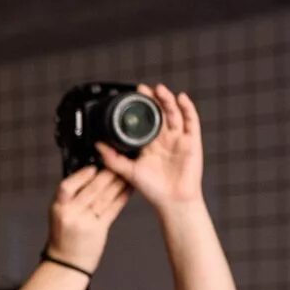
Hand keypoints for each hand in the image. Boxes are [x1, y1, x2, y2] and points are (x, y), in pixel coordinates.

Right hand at [46, 165, 129, 271]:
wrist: (67, 263)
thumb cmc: (64, 237)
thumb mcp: (60, 215)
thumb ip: (71, 198)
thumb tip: (88, 176)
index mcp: (58, 208)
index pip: (67, 187)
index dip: (81, 176)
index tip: (93, 167)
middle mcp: (70, 214)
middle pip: (91, 190)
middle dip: (106, 175)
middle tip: (116, 164)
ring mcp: (84, 223)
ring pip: (104, 198)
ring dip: (117, 184)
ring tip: (126, 173)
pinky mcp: (98, 230)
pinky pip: (112, 209)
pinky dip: (121, 198)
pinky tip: (128, 190)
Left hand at [97, 84, 203, 210]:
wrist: (172, 201)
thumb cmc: (152, 189)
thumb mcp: (128, 171)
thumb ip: (112, 158)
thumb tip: (97, 145)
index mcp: (149, 144)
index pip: (145, 119)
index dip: (141, 106)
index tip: (134, 94)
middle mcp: (164, 139)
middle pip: (160, 113)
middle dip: (153, 99)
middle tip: (144, 89)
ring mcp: (179, 139)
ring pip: (174, 113)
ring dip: (167, 100)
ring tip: (160, 90)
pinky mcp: (192, 141)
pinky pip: (191, 121)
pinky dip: (187, 108)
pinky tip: (181, 98)